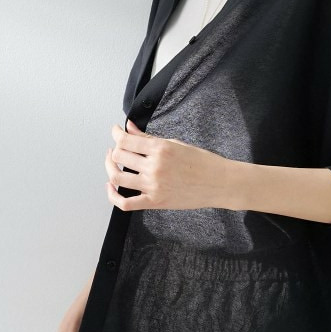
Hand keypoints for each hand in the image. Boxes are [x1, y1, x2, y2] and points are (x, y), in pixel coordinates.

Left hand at [105, 119, 233, 211]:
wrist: (219, 183)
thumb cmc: (203, 162)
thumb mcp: (176, 143)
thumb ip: (149, 138)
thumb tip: (129, 128)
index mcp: (161, 149)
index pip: (126, 140)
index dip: (116, 133)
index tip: (116, 131)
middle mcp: (155, 167)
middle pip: (119, 156)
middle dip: (114, 150)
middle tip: (117, 147)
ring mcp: (153, 186)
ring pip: (117, 178)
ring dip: (110, 168)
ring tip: (113, 164)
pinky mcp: (155, 202)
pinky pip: (125, 203)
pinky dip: (113, 196)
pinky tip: (111, 188)